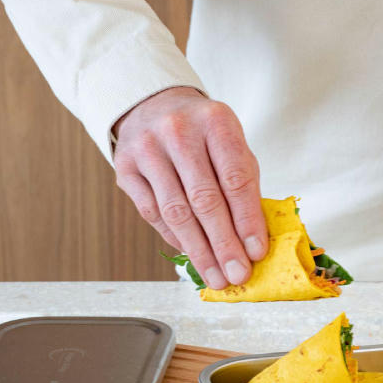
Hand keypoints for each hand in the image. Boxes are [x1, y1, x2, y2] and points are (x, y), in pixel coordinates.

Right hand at [112, 87, 267, 288]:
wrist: (153, 106)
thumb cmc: (202, 133)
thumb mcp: (230, 143)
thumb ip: (243, 184)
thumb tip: (252, 241)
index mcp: (215, 120)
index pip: (235, 179)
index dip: (247, 220)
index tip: (257, 252)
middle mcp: (178, 131)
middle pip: (204, 199)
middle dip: (224, 244)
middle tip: (237, 275)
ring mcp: (147, 149)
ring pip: (176, 212)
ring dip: (199, 251)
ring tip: (216, 276)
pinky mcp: (125, 167)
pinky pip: (152, 214)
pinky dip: (175, 239)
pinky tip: (191, 254)